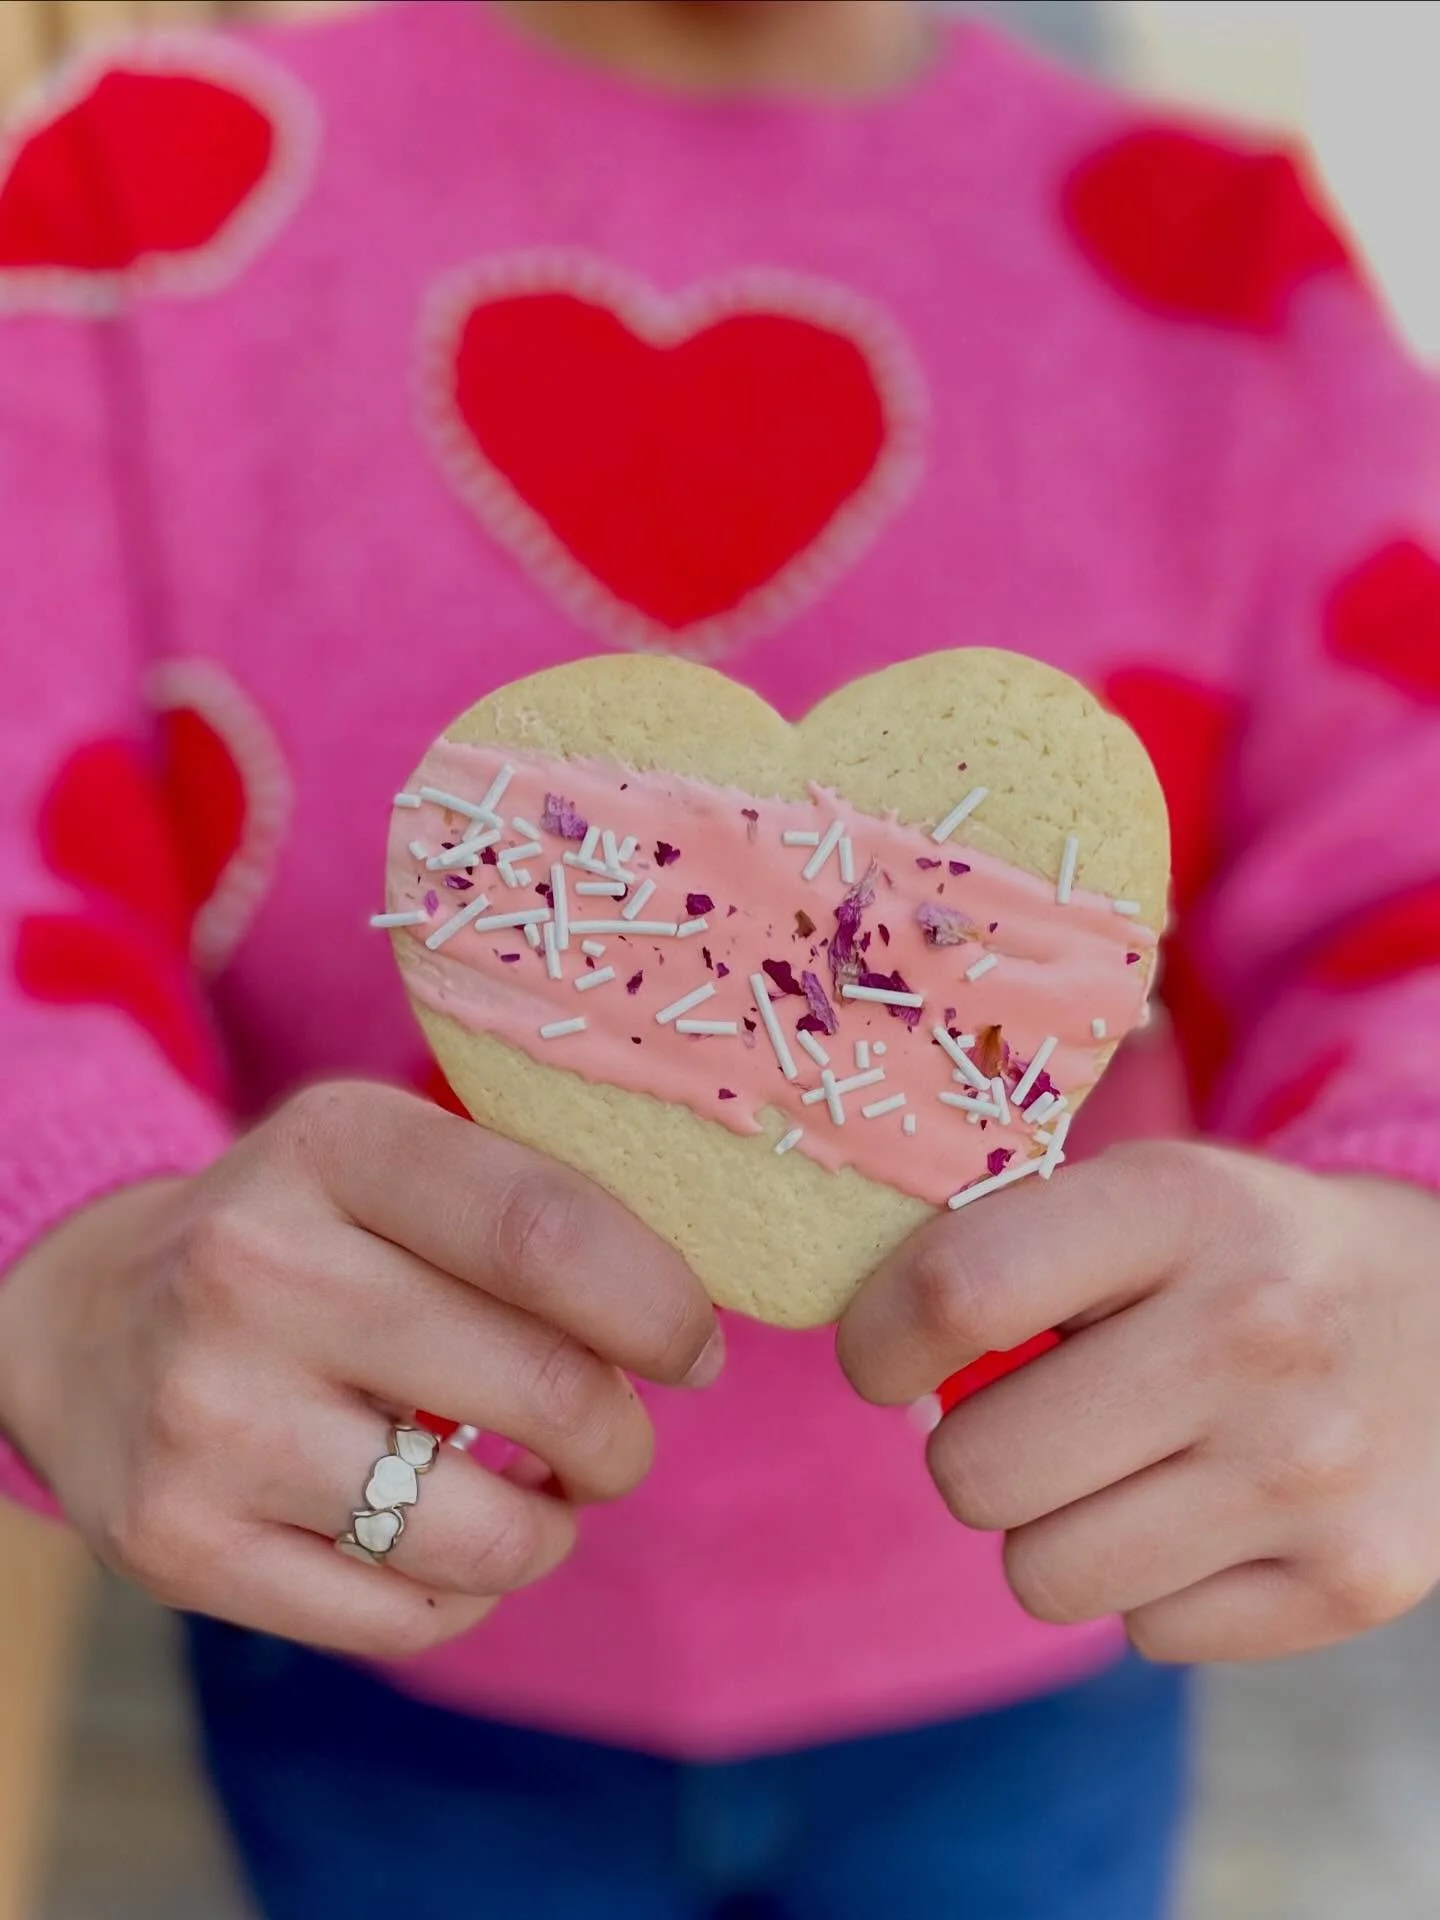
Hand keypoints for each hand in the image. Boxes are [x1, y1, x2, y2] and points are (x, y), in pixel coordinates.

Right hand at [0, 1082, 720, 1659]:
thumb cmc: (303, 1237)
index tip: (695, 1349)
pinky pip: (406, 1617)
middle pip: (543, 1385)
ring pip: (488, 1530)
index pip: (544, 1230)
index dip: (659, 1305)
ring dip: (554, 1526)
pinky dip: (467, 1590)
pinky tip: (448, 1538)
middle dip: (624, 1436)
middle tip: (617, 1436)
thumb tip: (696, 1319)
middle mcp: (252, 1269)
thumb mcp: (392, 1161)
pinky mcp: (177, 1544)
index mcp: (333, 1145)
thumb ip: (531, 1206)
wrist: (88, 1323)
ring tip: (541, 1494)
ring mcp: (205, 1415)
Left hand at [838, 1142, 1439, 1661]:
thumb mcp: (1142, 1196)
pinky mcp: (1351, 1583)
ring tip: (1123, 1462)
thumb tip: (878, 1367)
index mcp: (1178, 1205)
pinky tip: (1208, 1508)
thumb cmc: (1241, 1255)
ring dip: (1053, 1528)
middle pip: (975, 1470)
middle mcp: (1252, 1334)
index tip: (886, 1355)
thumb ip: (1004, 1254)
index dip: (876, 1340)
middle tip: (1034, 1413)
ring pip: (1042, 1576)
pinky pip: (1144, 1632)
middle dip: (972, 1450)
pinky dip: (1150, 1583)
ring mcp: (1310, 1472)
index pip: (956, 1293)